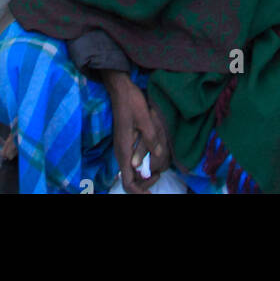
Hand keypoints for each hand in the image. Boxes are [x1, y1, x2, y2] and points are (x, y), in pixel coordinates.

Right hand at [103, 72, 169, 193]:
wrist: (120, 89)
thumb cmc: (132, 102)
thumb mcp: (145, 119)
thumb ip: (151, 139)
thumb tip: (158, 156)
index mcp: (124, 150)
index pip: (127, 182)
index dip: (139, 192)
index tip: (152, 192)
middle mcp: (120, 152)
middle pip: (128, 180)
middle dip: (143, 184)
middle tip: (158, 176)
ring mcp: (121, 147)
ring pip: (129, 171)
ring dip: (142, 175)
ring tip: (157, 170)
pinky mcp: (124, 142)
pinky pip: (130, 161)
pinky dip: (140, 166)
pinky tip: (151, 159)